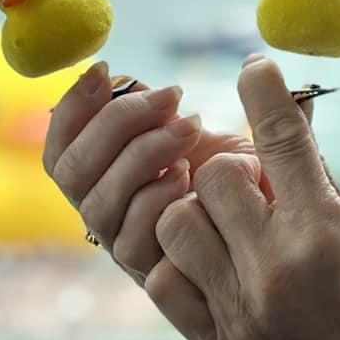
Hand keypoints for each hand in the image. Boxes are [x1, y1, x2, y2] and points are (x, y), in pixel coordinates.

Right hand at [43, 64, 326, 281]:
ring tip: (188, 129)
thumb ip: (228, 111)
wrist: (278, 255)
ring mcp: (124, 244)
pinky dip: (153, 198)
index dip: (72, 108)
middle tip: (171, 97)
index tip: (106, 71)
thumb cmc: (252, 195)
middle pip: (70, 170)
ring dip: (139, 154)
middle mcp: (108, 212)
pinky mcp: (150, 274)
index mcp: (107, 175)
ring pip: (95, 202)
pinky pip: (130, 238)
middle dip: (115, 123)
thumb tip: (252, 65)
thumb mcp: (236, 146)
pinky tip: (187, 176)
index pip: (61, 147)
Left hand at [144, 54, 339, 339]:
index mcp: (326, 235)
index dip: (263, 92)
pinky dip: (182, 263)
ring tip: (232, 228)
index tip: (253, 64)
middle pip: (215, 178)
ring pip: (179, 224)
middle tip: (256, 186)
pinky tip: (213, 265)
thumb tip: (286, 126)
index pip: (281, 140)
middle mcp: (277, 270)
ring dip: (201, 214)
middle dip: (233, 170)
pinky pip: (164, 283)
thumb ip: (321, 186)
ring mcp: (243, 313)